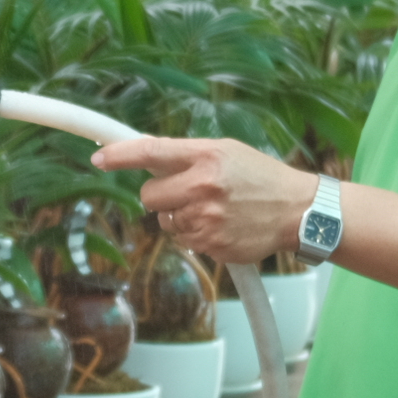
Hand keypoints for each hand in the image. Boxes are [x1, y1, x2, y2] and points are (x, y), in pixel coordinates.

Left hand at [89, 135, 314, 265]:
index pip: (152, 152)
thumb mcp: (226, 151)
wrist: (297, 210)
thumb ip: (187, 155)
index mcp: (206, 156)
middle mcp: (203, 186)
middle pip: (149, 196)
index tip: (100, 158)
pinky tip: (222, 225)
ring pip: (166, 222)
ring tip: (214, 209)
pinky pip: (185, 241)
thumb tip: (147, 160)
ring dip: (181, 217)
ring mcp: (206, 219)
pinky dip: (197, 235)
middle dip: (161, 195)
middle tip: (187, 191)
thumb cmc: (260, 177)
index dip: (120, 155)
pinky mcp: (211, 245)